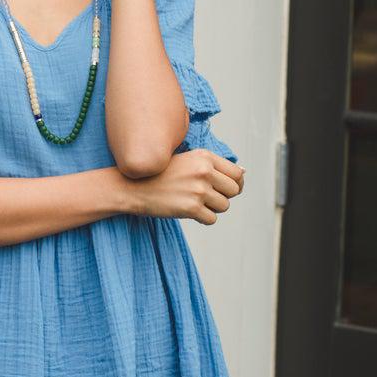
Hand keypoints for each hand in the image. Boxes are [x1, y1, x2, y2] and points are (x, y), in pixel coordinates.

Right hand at [120, 150, 244, 224]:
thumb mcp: (187, 160)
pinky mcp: (191, 208)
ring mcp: (198, 190)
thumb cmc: (161, 174)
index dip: (235, 184)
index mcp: (205, 157)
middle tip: (206, 198)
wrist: (133, 186)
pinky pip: (212, 219)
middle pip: (234, 191)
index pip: (237, 174)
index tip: (225, 189)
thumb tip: (243, 172)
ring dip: (212, 208)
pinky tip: (188, 211)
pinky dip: (203, 219)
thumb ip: (213, 166)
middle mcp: (204, 171)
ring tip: (194, 203)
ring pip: (224, 206)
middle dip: (223, 197)